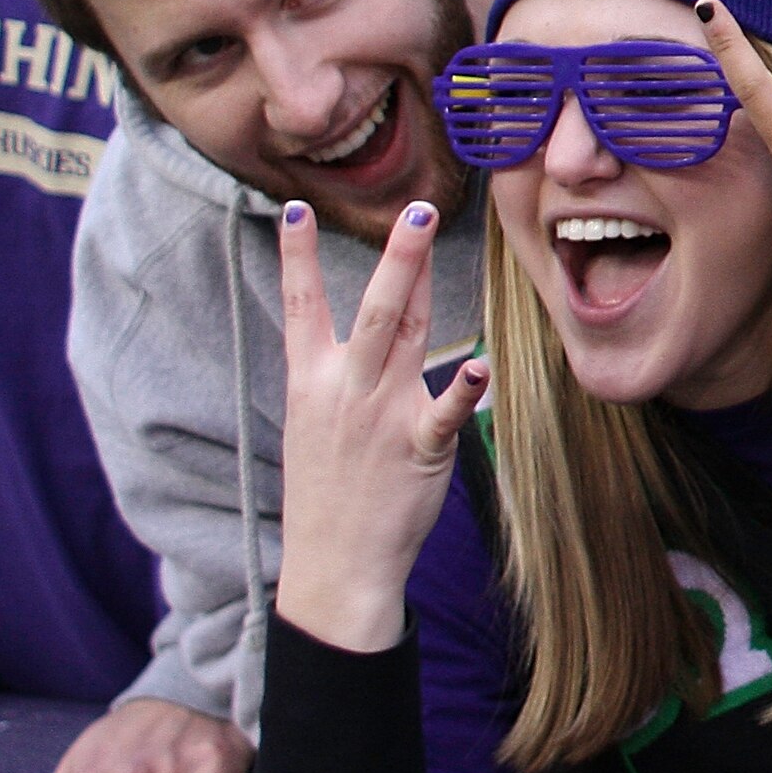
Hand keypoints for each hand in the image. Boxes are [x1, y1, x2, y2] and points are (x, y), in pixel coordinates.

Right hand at [271, 198, 486, 655]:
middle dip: (392, 257)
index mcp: (311, 381)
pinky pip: (442, 411)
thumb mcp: (315, 423)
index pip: (301, 307)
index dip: (296, 257)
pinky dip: (461, 390)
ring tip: (428, 235)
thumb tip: (360, 330)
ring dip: (415, 282)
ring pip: (401, 335)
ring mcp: (380, 414)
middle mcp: (344, 388)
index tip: (294, 209)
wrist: (333, 564)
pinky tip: (478, 366)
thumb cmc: (330, 489)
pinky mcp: (418, 447)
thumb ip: (339, 372)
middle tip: (414, 210)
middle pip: (371, 308)